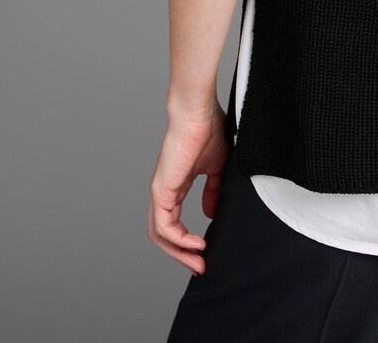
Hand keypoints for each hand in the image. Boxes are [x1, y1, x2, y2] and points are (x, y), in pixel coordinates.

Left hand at [147, 98, 229, 274]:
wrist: (198, 111)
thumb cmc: (209, 129)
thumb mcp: (217, 167)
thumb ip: (213, 191)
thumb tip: (211, 213)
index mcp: (176, 186)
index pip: (175, 223)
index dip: (188, 242)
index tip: (207, 253)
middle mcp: (164, 192)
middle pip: (164, 235)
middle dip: (182, 255)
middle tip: (201, 267)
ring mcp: (160, 191)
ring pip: (160, 235)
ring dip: (179, 253)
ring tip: (200, 261)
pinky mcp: (161, 189)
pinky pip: (164, 225)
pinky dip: (180, 239)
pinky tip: (197, 243)